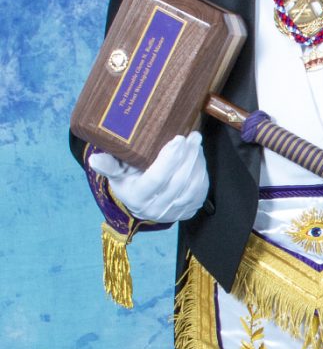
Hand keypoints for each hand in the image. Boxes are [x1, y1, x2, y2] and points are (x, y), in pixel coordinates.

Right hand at [89, 133, 208, 221]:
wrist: (142, 204)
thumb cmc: (130, 181)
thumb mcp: (117, 173)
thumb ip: (108, 165)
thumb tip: (94, 159)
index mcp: (137, 197)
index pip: (156, 178)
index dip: (169, 159)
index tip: (179, 139)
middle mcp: (155, 208)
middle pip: (178, 181)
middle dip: (188, 156)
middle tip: (193, 136)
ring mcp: (173, 212)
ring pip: (192, 186)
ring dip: (197, 162)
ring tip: (196, 144)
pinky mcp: (188, 211)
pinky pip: (200, 192)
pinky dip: (202, 172)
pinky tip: (199, 158)